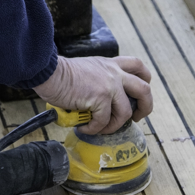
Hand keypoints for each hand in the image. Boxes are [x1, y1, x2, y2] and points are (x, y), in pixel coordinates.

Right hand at [33, 56, 152, 134]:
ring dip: (114, 126)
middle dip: (145, 107)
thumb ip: (97, 78)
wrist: (49, 73)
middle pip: (144, 89)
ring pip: (125, 112)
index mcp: (110, 65)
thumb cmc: (59, 74)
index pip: (138, 66)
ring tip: (100, 129)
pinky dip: (94, 129)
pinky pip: (103, 121)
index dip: (145, 80)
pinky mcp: (100, 98)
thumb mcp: (86, 68)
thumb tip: (97, 101)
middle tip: (135, 118)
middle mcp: (114, 73)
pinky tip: (84, 128)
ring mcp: (109, 85)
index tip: (139, 95)